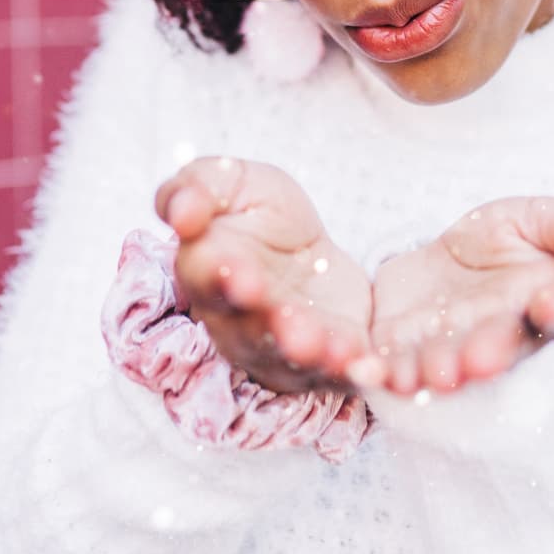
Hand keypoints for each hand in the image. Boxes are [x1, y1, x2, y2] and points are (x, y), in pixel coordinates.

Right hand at [153, 157, 373, 394]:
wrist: (307, 246)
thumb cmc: (258, 211)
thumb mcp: (231, 181)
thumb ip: (197, 188)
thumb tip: (181, 210)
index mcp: (208, 272)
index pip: (206, 280)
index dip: (221, 279)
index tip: (241, 274)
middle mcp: (238, 320)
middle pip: (250, 331)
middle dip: (270, 328)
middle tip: (290, 322)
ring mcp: (281, 348)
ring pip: (292, 359)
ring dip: (313, 356)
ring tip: (334, 351)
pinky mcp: (328, 358)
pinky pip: (340, 372)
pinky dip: (355, 372)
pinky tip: (371, 366)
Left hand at [351, 197, 553, 395]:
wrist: (445, 257)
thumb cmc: (504, 239)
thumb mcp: (533, 220)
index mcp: (545, 302)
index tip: (552, 304)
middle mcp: (503, 338)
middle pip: (501, 349)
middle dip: (489, 354)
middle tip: (478, 361)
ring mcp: (454, 351)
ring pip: (448, 366)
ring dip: (437, 372)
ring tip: (429, 375)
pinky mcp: (406, 354)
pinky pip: (395, 367)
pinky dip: (382, 373)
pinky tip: (368, 372)